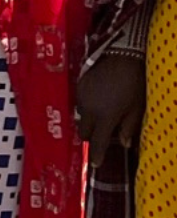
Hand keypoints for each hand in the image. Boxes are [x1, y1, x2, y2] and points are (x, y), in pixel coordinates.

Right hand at [79, 50, 146, 167]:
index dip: (97, 155)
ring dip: (90, 121)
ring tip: (103, 115)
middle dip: (93, 137)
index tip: (95, 165)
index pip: (98, 142)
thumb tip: (125, 144)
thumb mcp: (138, 106)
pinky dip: (88, 107)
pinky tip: (100, 101)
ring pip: (82, 117)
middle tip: (104, 136)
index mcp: (105, 116)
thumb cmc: (135, 81)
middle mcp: (89, 109)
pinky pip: (81, 103)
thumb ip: (129, 126)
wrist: (123, 52)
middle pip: (85, 132)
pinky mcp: (79, 85)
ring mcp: (82, 96)